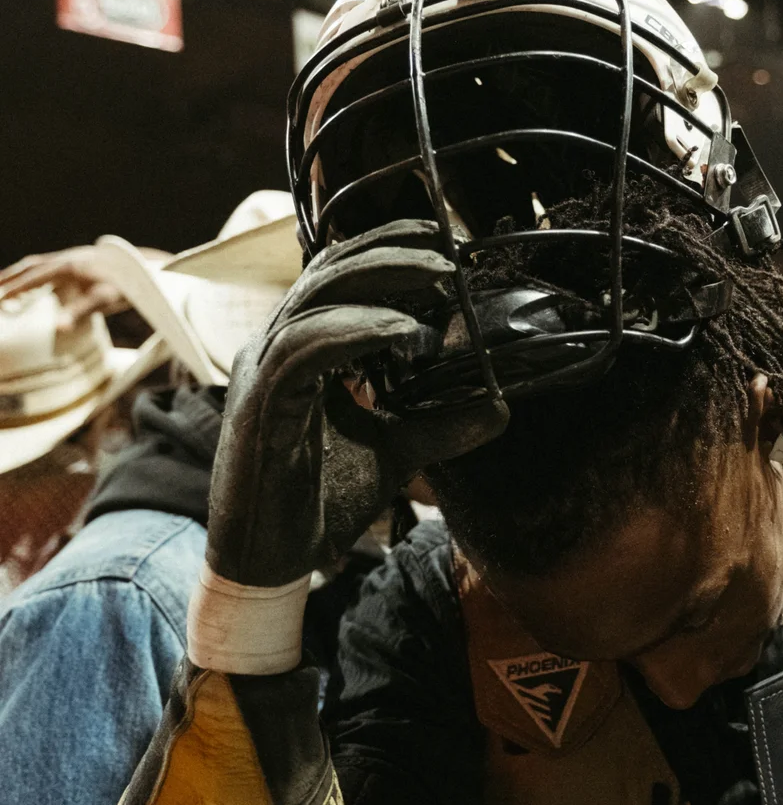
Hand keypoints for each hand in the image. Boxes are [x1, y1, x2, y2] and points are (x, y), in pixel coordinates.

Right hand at [0, 245, 170, 328]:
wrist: (149, 267)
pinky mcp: (81, 261)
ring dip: (21, 275)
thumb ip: (79, 312)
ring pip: (39, 264)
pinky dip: (36, 276)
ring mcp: (74, 257)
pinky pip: (51, 267)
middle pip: (31, 266)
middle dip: (10, 278)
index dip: (14, 288)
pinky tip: (35, 286)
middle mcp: (68, 257)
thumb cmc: (128, 284)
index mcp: (69, 265)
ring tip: (5, 286)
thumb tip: (58, 328)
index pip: (34, 277)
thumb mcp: (105, 300)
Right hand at [193, 219, 506, 667]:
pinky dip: (358, 330)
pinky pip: (306, 346)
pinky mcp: (261, 402)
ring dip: (381, 283)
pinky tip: (405, 334)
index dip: (384, 249)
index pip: (335, 276)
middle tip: (449, 256)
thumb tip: (500, 405)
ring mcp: (261, 372)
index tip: (440, 240)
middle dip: (390, 254)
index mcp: (298, 351)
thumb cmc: (318, 502)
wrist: (272, 564)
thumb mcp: (395, 453)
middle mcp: (272, 349)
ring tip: (439, 285)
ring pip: (316, 297)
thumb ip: (440, 425)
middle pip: (327, 272)